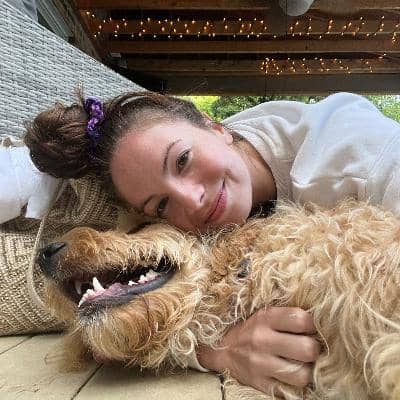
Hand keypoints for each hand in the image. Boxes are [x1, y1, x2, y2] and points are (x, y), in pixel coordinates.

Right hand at [197, 307, 319, 394]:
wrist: (222, 348)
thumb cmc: (251, 328)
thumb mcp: (264, 314)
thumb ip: (288, 316)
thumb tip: (320, 322)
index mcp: (265, 317)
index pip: (302, 320)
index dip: (311, 325)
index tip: (307, 329)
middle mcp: (262, 340)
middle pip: (307, 349)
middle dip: (313, 350)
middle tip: (308, 348)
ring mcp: (260, 364)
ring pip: (303, 375)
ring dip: (307, 371)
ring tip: (301, 364)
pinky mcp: (260, 384)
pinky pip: (290, 391)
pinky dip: (294, 385)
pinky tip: (291, 375)